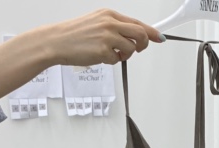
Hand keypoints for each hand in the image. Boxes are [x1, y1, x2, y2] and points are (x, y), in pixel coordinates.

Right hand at [0, 9, 162, 103]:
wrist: (57, 41)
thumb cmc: (76, 35)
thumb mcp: (97, 24)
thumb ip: (115, 29)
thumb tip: (134, 38)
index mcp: (110, 15)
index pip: (138, 23)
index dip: (152, 32)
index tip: (161, 38)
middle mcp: (111, 23)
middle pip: (141, 35)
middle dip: (142, 45)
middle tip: (136, 51)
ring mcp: (108, 36)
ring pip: (131, 49)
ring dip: (125, 56)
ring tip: (110, 54)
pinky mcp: (104, 50)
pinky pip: (118, 60)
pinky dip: (112, 62)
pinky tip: (99, 57)